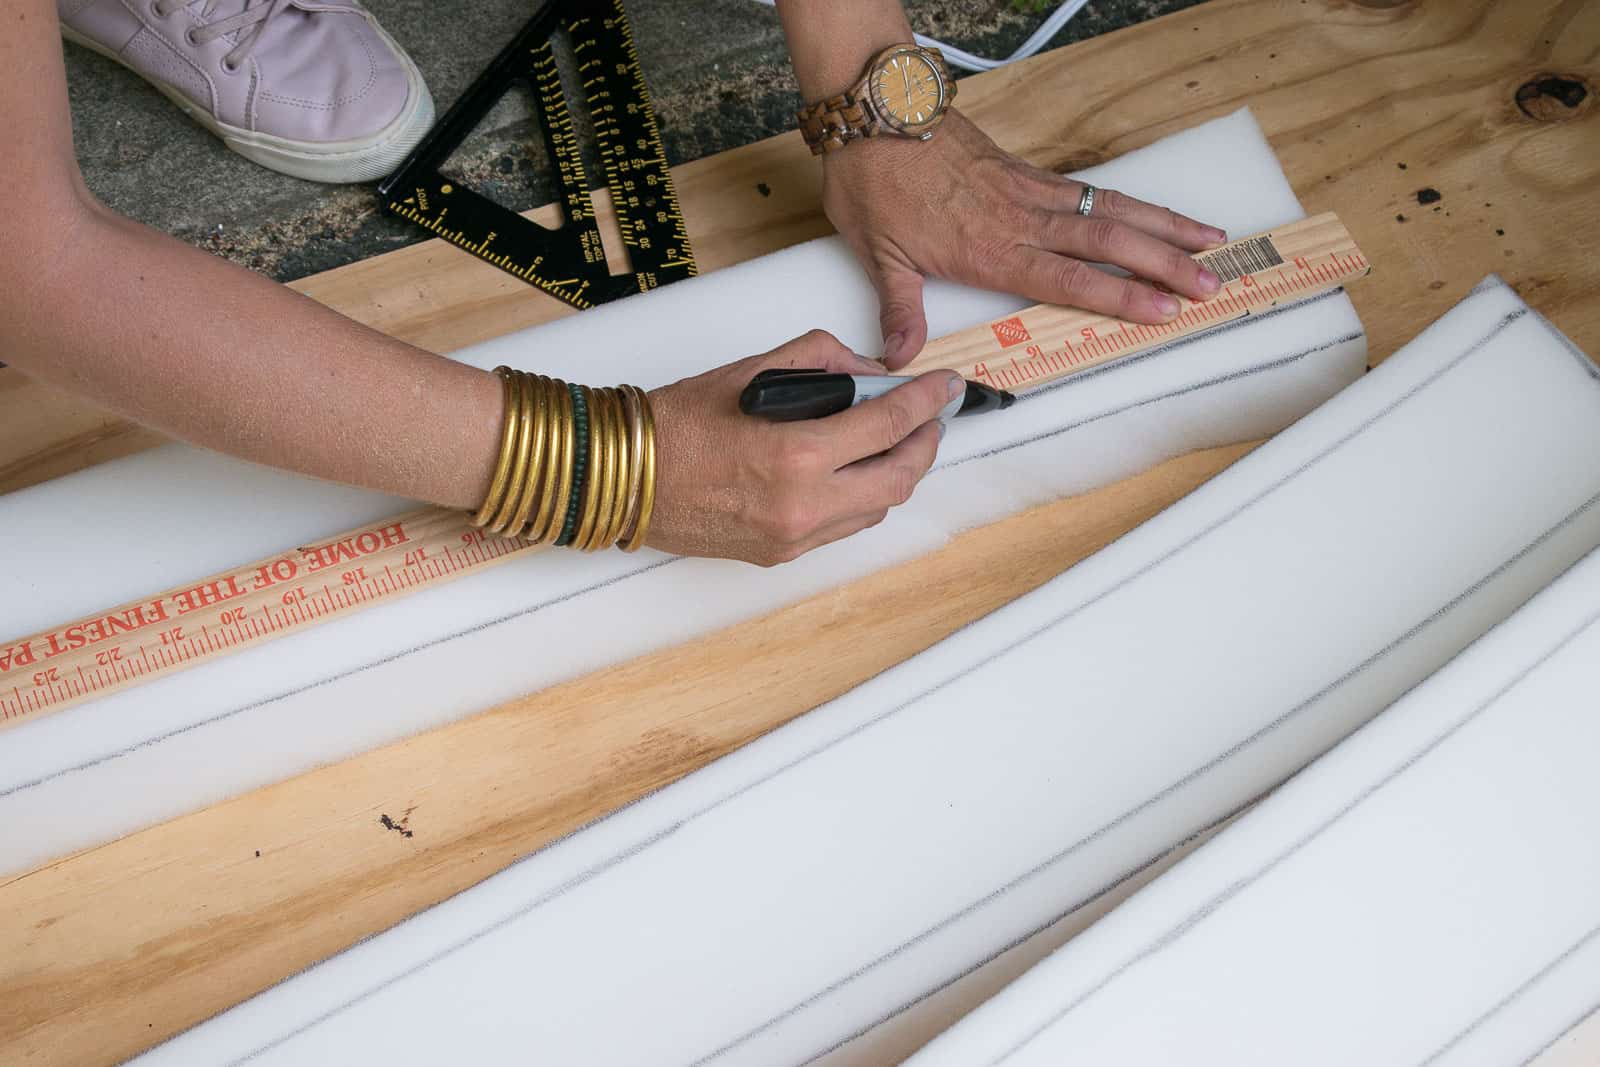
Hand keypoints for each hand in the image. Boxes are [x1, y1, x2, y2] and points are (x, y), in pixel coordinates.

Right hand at [646, 330, 958, 564]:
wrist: (622, 476)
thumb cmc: (675, 423)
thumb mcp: (751, 370)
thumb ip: (820, 361)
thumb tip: (867, 372)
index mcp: (797, 455)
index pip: (889, 425)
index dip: (926, 402)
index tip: (944, 387)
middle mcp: (803, 505)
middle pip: (898, 478)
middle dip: (924, 444)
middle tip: (930, 418)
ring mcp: (794, 536)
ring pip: (876, 509)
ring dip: (895, 473)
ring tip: (896, 442)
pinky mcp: (781, 554)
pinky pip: (843, 526)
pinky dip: (861, 497)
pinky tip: (855, 471)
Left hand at [823, 109, 1229, 367]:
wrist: (876, 111)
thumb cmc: (875, 180)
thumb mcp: (878, 254)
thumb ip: (899, 309)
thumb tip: (900, 358)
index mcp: (991, 247)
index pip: (1068, 278)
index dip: (1120, 295)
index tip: (1163, 309)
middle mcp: (1021, 218)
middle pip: (1108, 243)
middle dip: (1164, 265)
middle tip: (1209, 284)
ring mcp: (1029, 190)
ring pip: (1111, 210)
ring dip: (1163, 228)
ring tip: (1209, 242)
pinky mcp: (1026, 170)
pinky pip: (1090, 190)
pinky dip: (1128, 203)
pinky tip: (1151, 214)